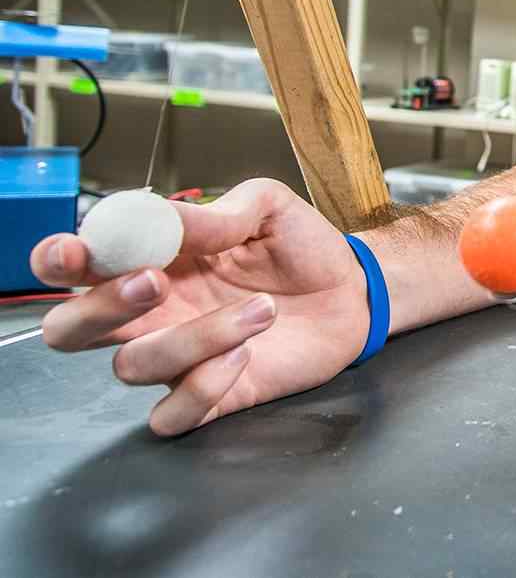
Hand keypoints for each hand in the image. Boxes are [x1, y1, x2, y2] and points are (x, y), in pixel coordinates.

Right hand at [30, 179, 370, 436]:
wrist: (354, 289)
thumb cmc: (301, 245)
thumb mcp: (266, 206)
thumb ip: (215, 213)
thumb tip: (164, 220)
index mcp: (152, 260)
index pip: (75, 267)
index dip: (57, 261)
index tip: (78, 253)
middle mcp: (151, 314)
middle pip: (70, 330)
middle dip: (97, 308)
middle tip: (154, 282)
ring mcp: (177, 358)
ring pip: (131, 367)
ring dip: (194, 336)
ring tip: (263, 307)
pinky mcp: (211, 396)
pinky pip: (172, 414)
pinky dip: (203, 387)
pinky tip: (247, 354)